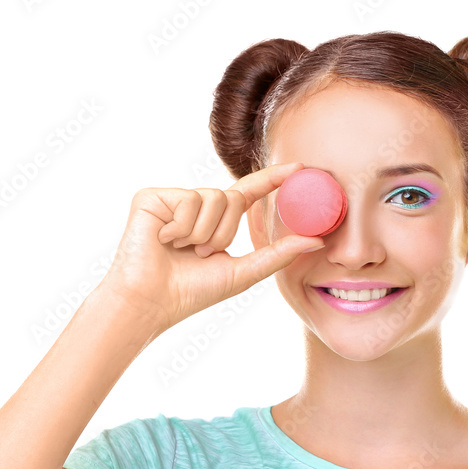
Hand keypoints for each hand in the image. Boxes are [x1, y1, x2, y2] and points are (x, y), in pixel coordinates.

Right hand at [97, 162, 324, 331]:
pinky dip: (182, 229)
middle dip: (223, 233)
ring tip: (181, 250)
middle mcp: (196, 205)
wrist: (150, 302)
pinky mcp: (152, 196)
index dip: (273, 179)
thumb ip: (278, 254)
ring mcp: (174, 199)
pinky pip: (188, 200)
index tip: (300, 167)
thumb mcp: (243, 272)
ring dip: (203, 234)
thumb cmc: (191, 293)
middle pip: (233, 197)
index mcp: (216, 221)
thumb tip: (317, 240)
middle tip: (199, 255)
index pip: (250, 193)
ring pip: (213, 198)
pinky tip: (163, 241)